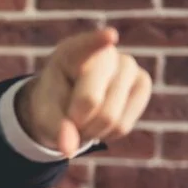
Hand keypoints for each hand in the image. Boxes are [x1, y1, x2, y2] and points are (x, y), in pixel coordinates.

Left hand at [15, 28, 151, 157]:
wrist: (69, 104)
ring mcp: (128, 65)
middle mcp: (104, 53)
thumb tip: (68, 149)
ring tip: (84, 117)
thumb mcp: (44, 114)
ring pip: (111, 118)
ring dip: (92, 130)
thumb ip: (55, 129)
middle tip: (70, 117)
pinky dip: (107, 133)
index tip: (109, 37)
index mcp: (71, 52)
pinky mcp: (143, 83)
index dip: (98, 42)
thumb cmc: (53, 102)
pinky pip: (123, 125)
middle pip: (92, 102)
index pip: (87, 45)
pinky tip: (101, 120)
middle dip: (76, 121)